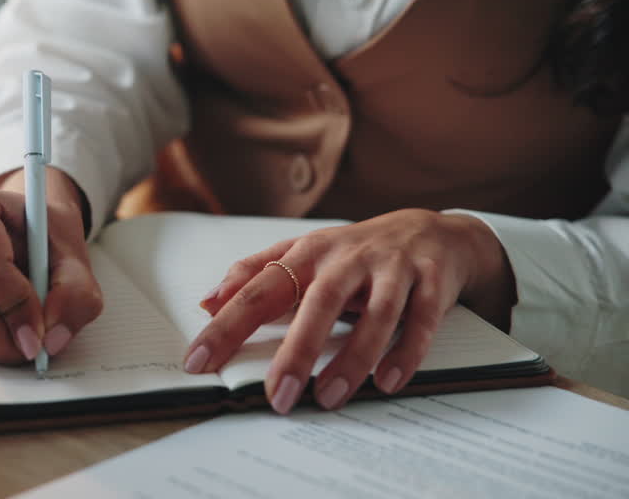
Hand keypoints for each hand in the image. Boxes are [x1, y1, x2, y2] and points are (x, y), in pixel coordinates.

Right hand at [0, 167, 101, 362]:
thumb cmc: (44, 233)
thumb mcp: (74, 254)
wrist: (26, 227)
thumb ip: (75, 294)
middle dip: (3, 337)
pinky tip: (8, 320)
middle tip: (36, 345)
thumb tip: (52, 340)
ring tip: (28, 327)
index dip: (16, 306)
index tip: (41, 330)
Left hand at [183, 209, 515, 412]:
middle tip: (279, 396)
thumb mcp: (300, 254)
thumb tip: (206, 301)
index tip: (199, 363)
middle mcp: (346, 258)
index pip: (257, 291)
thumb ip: (253, 274)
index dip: (226, 326)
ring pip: (375, 314)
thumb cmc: (352, 252)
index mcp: (306, 254)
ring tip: (331, 398)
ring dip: (353, 359)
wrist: (429, 231)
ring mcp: (391, 268)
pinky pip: (421, 320)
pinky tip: (388, 382)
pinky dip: (406, 352)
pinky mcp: (431, 280)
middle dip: (296, 352)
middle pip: (317, 303)